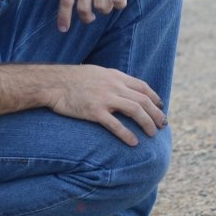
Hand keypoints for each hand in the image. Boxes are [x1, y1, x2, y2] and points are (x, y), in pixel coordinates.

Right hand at [49, 65, 165, 145]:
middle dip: (156, 114)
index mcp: (116, 76)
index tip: (160, 107)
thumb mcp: (98, 73)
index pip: (143, 87)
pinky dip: (127, 134)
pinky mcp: (94, 111)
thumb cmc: (73, 79)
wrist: (52, 82)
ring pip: (135, 110)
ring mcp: (105, 98)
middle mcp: (114, 86)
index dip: (154, 98)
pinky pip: (115, 124)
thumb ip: (113, 80)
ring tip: (153, 134)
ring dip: (147, 123)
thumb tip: (124, 88)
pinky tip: (134, 142)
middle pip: (143, 100)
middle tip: (163, 124)